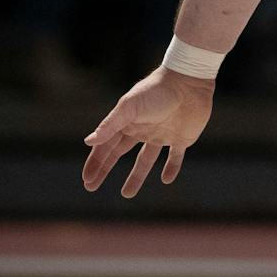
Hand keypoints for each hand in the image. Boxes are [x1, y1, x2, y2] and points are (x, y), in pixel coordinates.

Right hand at [82, 67, 213, 197]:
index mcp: (127, 121)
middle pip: (119, 153)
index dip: (96, 162)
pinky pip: (175, 157)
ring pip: (145, 160)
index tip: (87, 180)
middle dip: (105, 169)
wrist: (189, 82)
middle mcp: (142, 129)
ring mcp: (161, 134)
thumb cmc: (157, 91)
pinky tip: (166, 180)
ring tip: (127, 194)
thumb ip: (110, 125)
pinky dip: (171, 168)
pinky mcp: (181, 138)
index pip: (106, 146)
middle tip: (92, 187)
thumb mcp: (129, 107)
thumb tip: (88, 141)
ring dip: (136, 176)